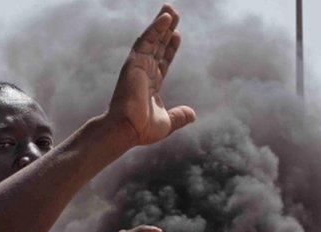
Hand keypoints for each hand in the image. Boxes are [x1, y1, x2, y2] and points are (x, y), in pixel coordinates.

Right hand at [106, 4, 194, 146]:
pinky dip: (155, 28)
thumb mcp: (167, 123)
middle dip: (166, 30)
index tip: (177, 35)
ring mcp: (138, 66)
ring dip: (161, 24)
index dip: (170, 48)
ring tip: (171, 9)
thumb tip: (192, 115)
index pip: (162, 61)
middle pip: (157, 46)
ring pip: (152, 40)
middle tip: (174, 13)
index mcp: (150, 85)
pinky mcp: (134, 63)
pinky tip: (166, 17)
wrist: (127, 130)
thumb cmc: (141, 129)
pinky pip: (146, 41)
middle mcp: (143, 72)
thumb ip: (179, 116)